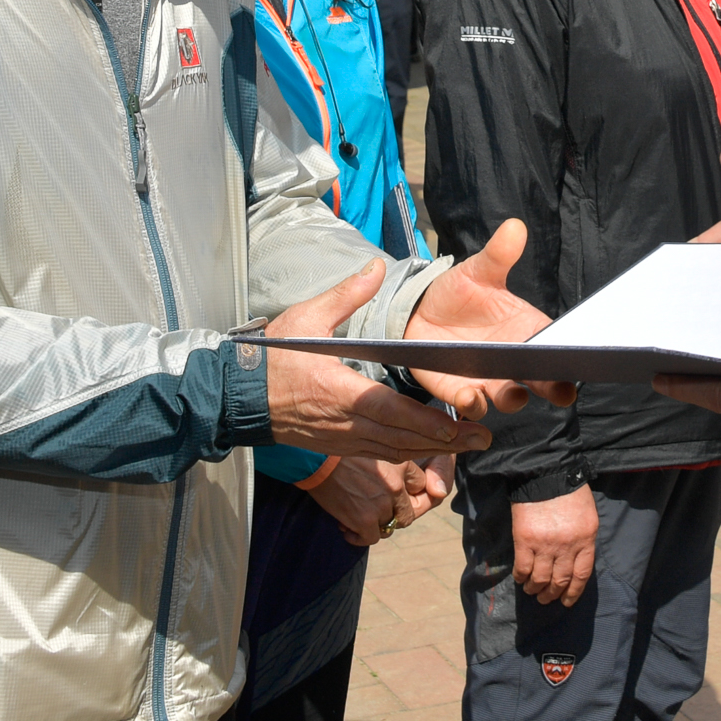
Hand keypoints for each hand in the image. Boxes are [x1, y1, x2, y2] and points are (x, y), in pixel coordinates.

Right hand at [260, 262, 494, 458]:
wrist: (238, 397)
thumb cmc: (272, 358)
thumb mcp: (306, 318)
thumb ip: (346, 295)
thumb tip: (376, 266)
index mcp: (340, 390)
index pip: (390, 410)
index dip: (424, 422)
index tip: (457, 424)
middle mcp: (344, 422)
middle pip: (401, 438)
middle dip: (445, 441)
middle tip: (482, 439)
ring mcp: (342, 439)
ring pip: (394, 450)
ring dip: (432, 450)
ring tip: (467, 445)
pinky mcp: (338, 446)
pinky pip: (379, 454)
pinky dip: (408, 453)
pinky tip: (430, 448)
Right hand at [306, 457, 424, 547]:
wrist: (318, 461)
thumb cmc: (343, 454)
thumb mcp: (376, 451)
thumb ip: (394, 467)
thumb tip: (399, 487)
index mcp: (402, 467)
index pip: (420, 486)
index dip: (408, 494)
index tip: (393, 498)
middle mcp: (396, 487)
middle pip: (407, 514)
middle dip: (393, 516)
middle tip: (375, 513)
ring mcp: (381, 506)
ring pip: (389, 527)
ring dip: (375, 526)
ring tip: (359, 518)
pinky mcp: (365, 520)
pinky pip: (371, 538)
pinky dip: (359, 537)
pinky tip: (348, 529)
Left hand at [407, 219, 578, 414]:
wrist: (419, 312)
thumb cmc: (458, 293)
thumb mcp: (477, 271)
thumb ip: (498, 255)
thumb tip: (514, 227)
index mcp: (526, 329)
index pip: (555, 345)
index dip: (568, 354)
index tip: (578, 359)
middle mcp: (512, 359)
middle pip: (541, 379)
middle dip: (553, 386)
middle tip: (561, 390)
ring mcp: (488, 378)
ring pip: (509, 398)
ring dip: (512, 398)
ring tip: (511, 392)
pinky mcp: (459, 390)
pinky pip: (471, 404)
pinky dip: (472, 404)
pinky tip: (470, 396)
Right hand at [512, 487, 597, 604]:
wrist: (546, 472)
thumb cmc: (570, 491)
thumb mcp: (587, 515)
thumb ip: (584, 539)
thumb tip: (576, 560)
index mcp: (586, 539)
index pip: (581, 575)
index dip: (573, 592)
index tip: (567, 601)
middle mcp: (567, 546)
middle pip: (560, 581)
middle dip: (553, 595)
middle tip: (546, 599)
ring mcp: (545, 544)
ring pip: (540, 579)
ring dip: (536, 589)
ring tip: (532, 591)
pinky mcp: (525, 540)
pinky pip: (523, 568)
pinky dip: (521, 577)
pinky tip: (521, 579)